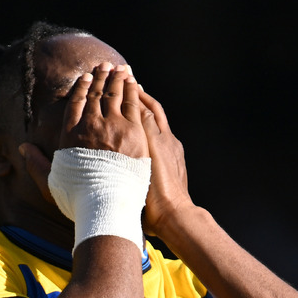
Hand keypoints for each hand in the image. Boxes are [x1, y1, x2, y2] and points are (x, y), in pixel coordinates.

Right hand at [20, 64, 147, 202]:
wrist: (105, 204)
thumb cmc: (78, 198)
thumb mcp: (50, 182)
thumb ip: (36, 163)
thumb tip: (23, 147)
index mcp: (71, 135)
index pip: (75, 103)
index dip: (81, 88)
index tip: (86, 76)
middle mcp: (90, 125)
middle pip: (96, 94)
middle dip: (101, 77)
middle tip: (105, 66)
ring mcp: (113, 126)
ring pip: (114, 94)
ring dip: (117, 79)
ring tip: (120, 69)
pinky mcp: (133, 131)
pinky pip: (132, 102)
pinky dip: (132, 89)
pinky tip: (133, 81)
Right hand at [138, 88, 193, 236]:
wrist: (171, 216)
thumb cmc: (160, 187)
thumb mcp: (152, 150)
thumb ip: (146, 126)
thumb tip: (140, 105)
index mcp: (165, 139)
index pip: (151, 109)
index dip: (139, 94)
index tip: (126, 81)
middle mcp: (168, 146)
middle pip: (153, 117)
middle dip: (141, 102)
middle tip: (127, 88)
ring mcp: (168, 160)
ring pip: (152, 133)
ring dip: (141, 120)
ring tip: (127, 109)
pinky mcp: (164, 174)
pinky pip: (151, 150)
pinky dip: (141, 140)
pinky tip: (130, 141)